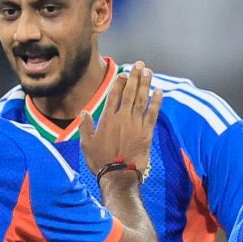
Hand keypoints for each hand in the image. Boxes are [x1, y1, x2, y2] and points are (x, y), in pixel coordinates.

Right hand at [79, 62, 161, 179]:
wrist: (118, 176)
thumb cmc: (100, 162)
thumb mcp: (86, 145)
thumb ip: (85, 127)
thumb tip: (83, 112)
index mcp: (107, 120)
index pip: (113, 95)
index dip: (119, 82)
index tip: (123, 73)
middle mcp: (122, 119)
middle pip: (129, 93)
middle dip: (134, 77)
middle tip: (139, 65)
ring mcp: (136, 125)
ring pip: (141, 100)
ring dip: (145, 84)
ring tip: (148, 72)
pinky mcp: (147, 133)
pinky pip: (152, 114)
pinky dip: (156, 102)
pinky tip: (159, 91)